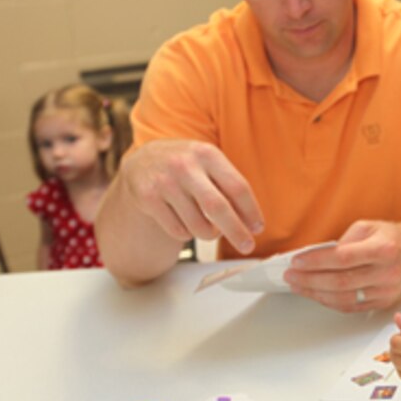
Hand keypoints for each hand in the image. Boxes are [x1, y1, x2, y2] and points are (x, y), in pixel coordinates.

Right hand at [118, 139, 263, 253]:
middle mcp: (185, 166)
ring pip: (197, 225)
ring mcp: (164, 182)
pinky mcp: (148, 199)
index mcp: (207, 154)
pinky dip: (188, 234)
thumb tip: (251, 222)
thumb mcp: (208, 163)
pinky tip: (186, 222)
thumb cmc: (186, 166)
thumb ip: (229, 186)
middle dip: (236, 231)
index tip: (258, 228)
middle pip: (217, 207)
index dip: (251, 211)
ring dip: (210, 234)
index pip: (237, 186)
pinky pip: (178, 230)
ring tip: (210, 229)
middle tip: (247, 246)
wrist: (142, 161)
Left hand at [284, 220, 400, 312]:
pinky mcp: (382, 303)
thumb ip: (343, 241)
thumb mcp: (367, 227)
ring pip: (343, 298)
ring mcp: (386, 291)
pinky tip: (315, 293)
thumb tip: (315, 257)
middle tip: (290, 275)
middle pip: (341, 282)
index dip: (317, 261)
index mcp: (384, 249)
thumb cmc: (390, 238)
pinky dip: (329, 301)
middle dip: (310, 280)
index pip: (343, 258)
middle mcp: (387, 273)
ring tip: (297, 285)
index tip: (297, 261)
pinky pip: (350, 307)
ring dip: (315, 293)